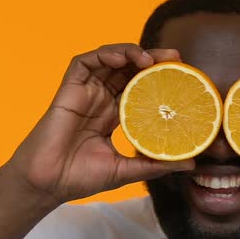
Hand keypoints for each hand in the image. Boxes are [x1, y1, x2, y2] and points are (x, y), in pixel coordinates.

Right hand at [6, 44, 193, 203]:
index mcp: (114, 115)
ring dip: (130, 53)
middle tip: (174, 57)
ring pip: (108, 61)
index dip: (159, 78)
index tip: (181, 74)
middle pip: (129, 70)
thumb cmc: (81, 178)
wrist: (48, 185)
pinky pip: (84, 63)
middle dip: (151, 59)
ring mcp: (85, 94)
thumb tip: (191, 163)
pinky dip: (103, 56)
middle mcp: (101, 100)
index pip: (141, 88)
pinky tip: (121, 60)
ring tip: (149, 59)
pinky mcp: (68, 90)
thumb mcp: (127, 170)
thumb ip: (156, 164)